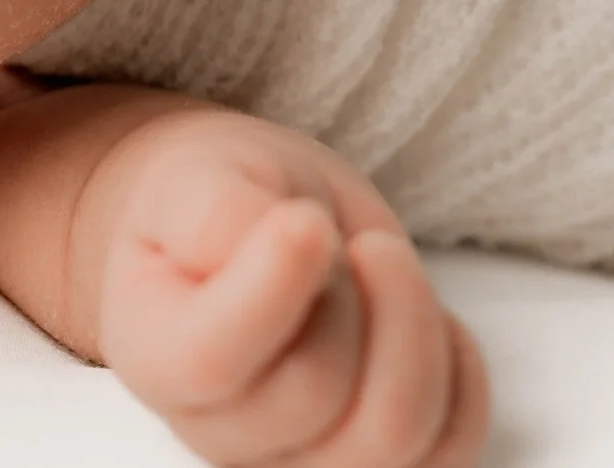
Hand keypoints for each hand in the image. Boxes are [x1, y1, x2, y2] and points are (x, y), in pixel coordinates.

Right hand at [94, 113, 488, 467]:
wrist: (242, 235)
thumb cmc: (216, 202)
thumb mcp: (199, 175)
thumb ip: (221, 213)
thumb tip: (297, 245)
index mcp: (153, 352)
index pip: (210, 359)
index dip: (274, 289)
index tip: (306, 217)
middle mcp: (218, 432)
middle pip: (313, 394)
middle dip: (349, 292)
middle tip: (329, 227)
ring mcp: (298, 463)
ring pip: (392, 437)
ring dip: (412, 327)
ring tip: (380, 260)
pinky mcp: (371, 465)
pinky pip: (448, 453)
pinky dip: (459, 375)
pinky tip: (427, 317)